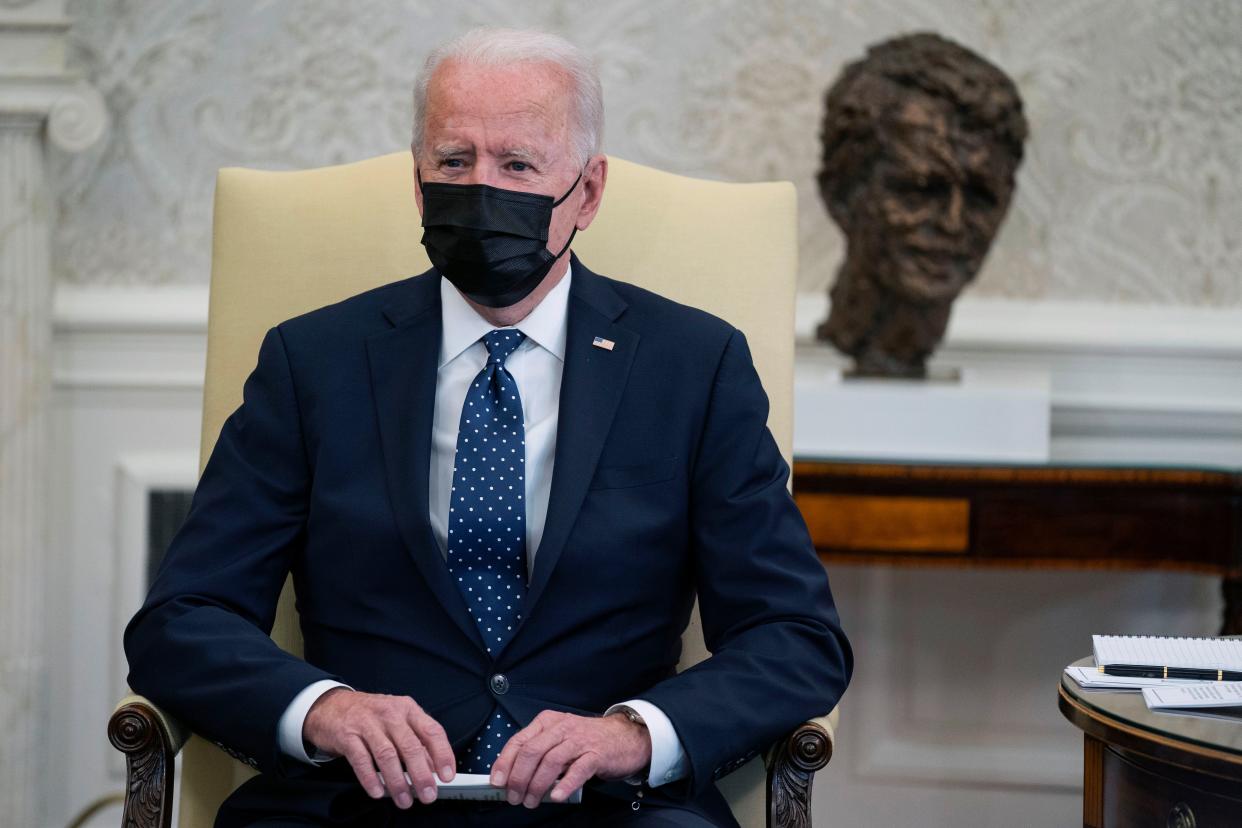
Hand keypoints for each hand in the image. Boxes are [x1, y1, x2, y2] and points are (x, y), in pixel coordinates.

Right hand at [303, 688, 454, 808]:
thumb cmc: (371, 716)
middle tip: (428, 794)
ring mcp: (367, 724)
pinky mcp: (347, 735)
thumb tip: (434, 767)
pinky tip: (378, 792)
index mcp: (408, 709)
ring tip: (404, 800)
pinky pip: (361, 760)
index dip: (442, 754)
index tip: (448, 776)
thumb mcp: (398, 721)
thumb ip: (417, 742)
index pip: (432, 731)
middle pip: (410, 746)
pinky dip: (370, 778)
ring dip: (397, 781)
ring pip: (387, 755)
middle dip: (421, 775)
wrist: (332, 706)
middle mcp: (390, 714)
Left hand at [489, 710, 650, 807]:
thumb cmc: (588, 740)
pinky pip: (578, 770)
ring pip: (551, 761)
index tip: (497, 781)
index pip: (519, 741)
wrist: (625, 736)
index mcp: (547, 723)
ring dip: (537, 785)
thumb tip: (512, 776)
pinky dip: (564, 784)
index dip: (504, 762)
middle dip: (518, 777)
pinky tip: (556, 796)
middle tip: (514, 797)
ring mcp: (580, 741)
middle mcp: (561, 728)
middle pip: (532, 752)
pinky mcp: (597, 755)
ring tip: (531, 801)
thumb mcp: (559, 738)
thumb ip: (538, 753)